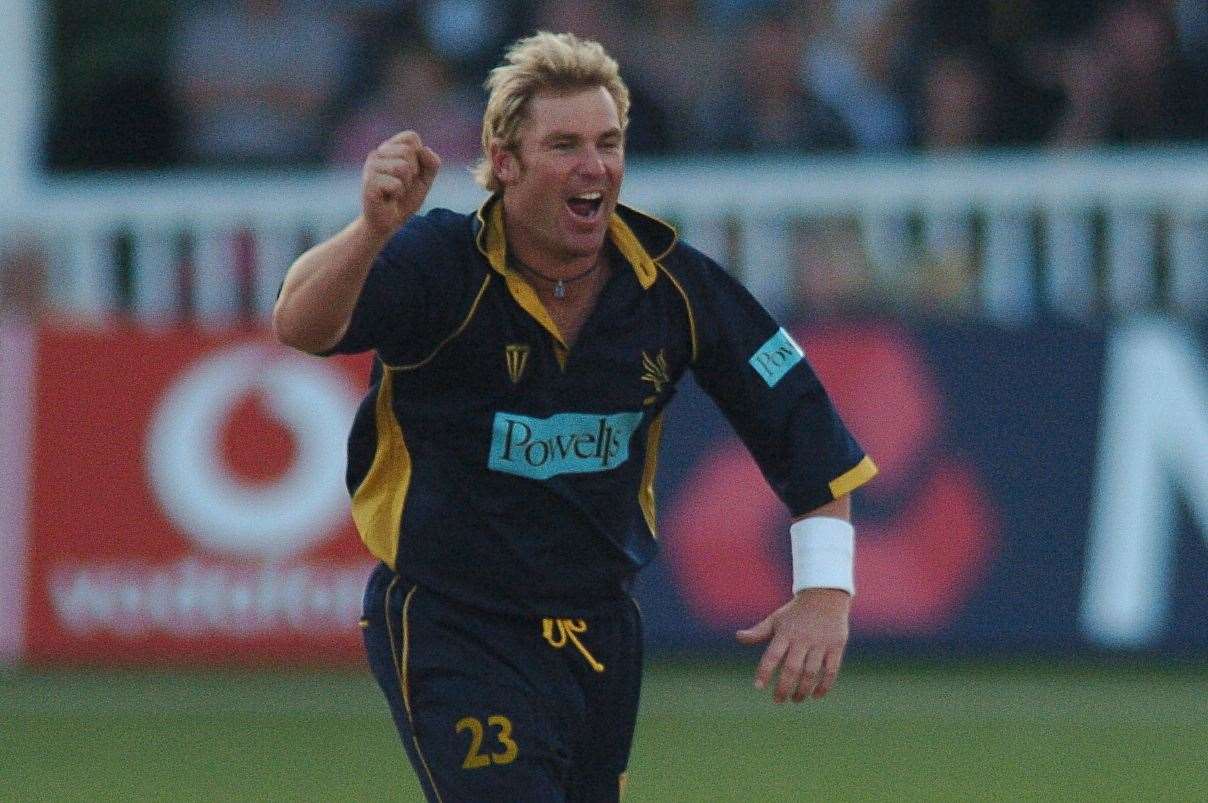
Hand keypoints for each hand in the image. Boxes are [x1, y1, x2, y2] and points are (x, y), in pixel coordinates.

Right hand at [360, 131, 441, 238]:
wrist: (389, 222)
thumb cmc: (405, 199)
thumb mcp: (425, 179)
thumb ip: (431, 163)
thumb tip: (423, 149)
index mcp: (389, 148)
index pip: (411, 137)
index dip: (420, 156)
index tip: (413, 172)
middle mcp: (377, 153)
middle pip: (408, 151)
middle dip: (414, 173)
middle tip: (403, 185)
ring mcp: (371, 166)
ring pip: (403, 167)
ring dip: (406, 185)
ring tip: (396, 191)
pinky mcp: (368, 182)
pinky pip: (396, 184)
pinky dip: (398, 194)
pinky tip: (389, 198)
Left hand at [735, 588, 850, 702]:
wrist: (825, 595)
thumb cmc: (796, 611)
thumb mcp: (776, 619)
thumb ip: (759, 631)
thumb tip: (738, 637)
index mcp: (785, 633)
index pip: (772, 655)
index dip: (764, 672)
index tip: (758, 686)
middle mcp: (803, 639)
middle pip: (792, 669)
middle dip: (784, 688)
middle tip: (778, 700)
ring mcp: (821, 643)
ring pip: (811, 673)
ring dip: (803, 690)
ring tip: (796, 699)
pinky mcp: (836, 646)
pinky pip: (831, 670)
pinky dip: (824, 686)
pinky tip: (816, 696)